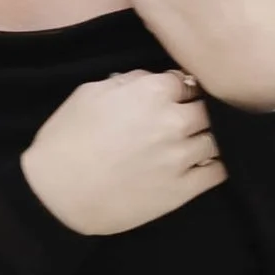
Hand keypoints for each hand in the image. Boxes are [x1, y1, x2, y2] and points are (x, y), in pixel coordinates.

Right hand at [21, 66, 223, 236]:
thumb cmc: (66, 140)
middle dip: (197, 110)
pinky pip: (218, 172)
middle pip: (207, 107)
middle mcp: (174, 121)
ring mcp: (182, 157)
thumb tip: (151, 80)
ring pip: (218, 138)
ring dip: (208, 137)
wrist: (56, 194)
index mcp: (151, 93)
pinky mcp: (184, 190)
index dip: (179, 88)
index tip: (173, 97)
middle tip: (184, 119)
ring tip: (194, 142)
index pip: (186, 80)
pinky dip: (216, 164)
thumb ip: (128, 81)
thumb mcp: (89, 93)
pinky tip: (203, 163)